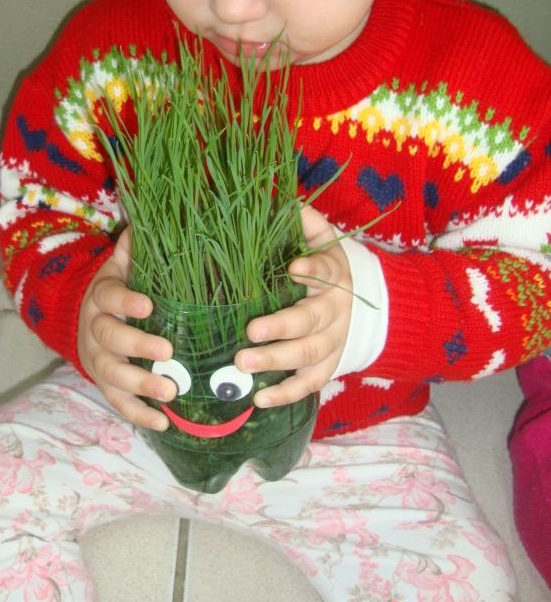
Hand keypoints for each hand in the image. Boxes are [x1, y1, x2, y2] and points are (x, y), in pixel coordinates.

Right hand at [77, 227, 174, 430]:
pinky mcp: (102, 383)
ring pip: (111, 374)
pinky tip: (162, 423)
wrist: (83, 317)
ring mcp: (96, 359)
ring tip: (170, 393)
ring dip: (139, 386)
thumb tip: (154, 216)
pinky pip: (115, 402)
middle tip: (168, 353)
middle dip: (137, 347)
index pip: (109, 296)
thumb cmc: (118, 288)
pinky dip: (137, 414)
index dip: (126, 301)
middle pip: (109, 339)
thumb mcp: (122, 264)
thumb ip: (136, 246)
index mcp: (102, 295)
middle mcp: (94, 328)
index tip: (149, 306)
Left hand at [235, 204, 352, 407]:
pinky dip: (285, 394)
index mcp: (333, 276)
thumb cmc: (325, 267)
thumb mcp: (321, 240)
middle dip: (281, 328)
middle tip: (249, 333)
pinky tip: (258, 399)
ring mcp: (332, 343)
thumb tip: (289, 201)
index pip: (326, 271)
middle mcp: (335, 311)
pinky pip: (309, 384)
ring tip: (243, 364)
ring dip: (276, 362)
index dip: (313, 269)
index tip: (294, 267)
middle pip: (311, 321)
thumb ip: (307, 223)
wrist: (359, 305)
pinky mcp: (326, 367)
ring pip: (308, 356)